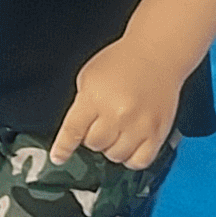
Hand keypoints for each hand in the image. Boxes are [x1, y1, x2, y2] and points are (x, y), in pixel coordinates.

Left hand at [49, 37, 180, 168]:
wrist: (155, 55)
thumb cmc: (121, 62)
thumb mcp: (89, 77)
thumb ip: (82, 105)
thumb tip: (77, 131)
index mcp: (95, 97)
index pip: (73, 130)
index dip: (63, 147)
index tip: (58, 157)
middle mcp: (117, 114)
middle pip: (94, 144)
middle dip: (91, 137)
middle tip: (98, 124)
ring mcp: (139, 125)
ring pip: (115, 155)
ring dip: (110, 147)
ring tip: (115, 130)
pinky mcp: (158, 133)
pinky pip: (140, 161)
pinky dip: (131, 158)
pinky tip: (129, 145)